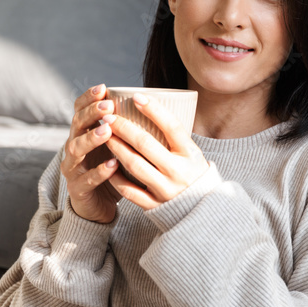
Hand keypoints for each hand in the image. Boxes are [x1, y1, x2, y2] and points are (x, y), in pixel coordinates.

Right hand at [59, 84, 122, 223]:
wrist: (97, 207)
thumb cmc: (110, 171)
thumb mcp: (116, 147)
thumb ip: (124, 129)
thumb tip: (150, 105)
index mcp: (82, 134)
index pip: (79, 110)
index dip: (88, 98)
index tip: (103, 88)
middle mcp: (73, 147)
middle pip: (75, 125)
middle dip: (91, 114)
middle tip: (108, 107)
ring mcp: (73, 168)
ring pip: (76, 150)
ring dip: (92, 138)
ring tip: (107, 131)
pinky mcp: (77, 189)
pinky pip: (86, 179)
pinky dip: (99, 171)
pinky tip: (112, 164)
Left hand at [105, 93, 209, 210]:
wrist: (202, 210)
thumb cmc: (192, 173)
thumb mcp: (191, 153)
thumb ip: (174, 137)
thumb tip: (148, 107)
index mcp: (191, 154)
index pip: (172, 126)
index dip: (154, 110)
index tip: (136, 97)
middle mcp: (179, 171)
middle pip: (146, 144)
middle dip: (123, 127)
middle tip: (109, 117)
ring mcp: (166, 190)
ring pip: (134, 165)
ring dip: (116, 148)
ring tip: (105, 135)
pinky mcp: (155, 206)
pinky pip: (129, 191)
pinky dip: (116, 177)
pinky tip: (107, 164)